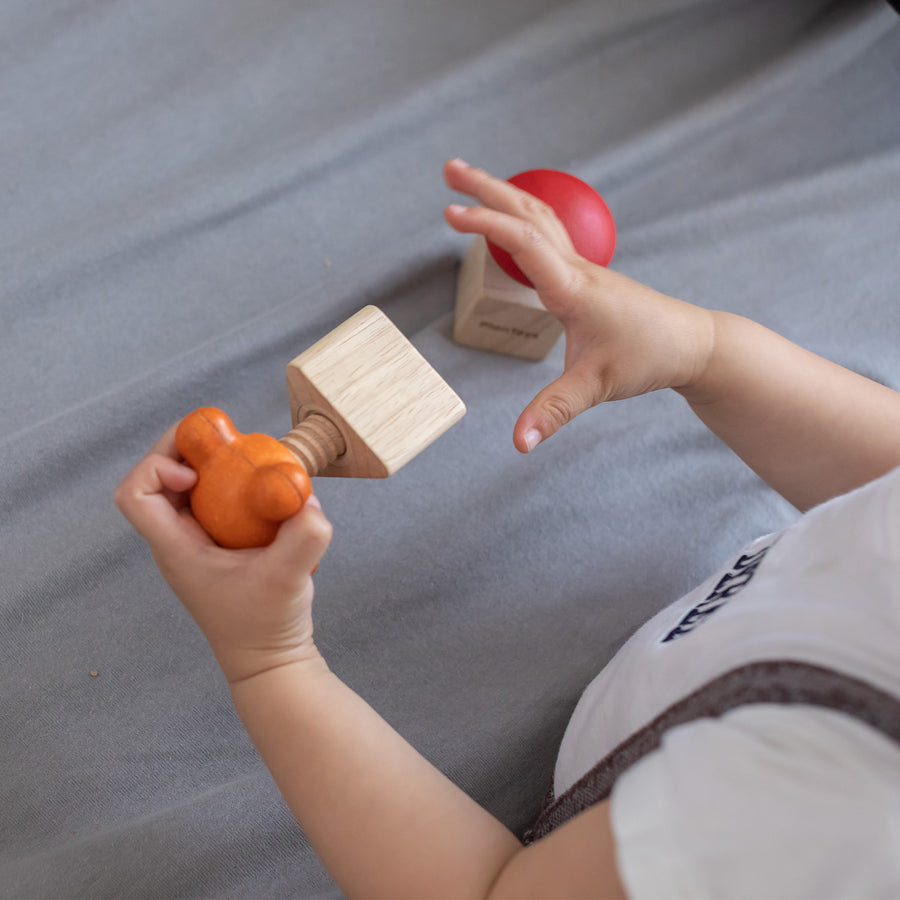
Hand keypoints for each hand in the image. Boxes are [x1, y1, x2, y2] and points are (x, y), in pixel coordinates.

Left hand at [114, 424, 332, 683]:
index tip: (199, 470)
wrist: (271, 660)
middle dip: (190, 451)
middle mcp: (180, 542)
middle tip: (226, 440)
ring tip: (250, 459)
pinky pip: (217, 503)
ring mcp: (199, 544)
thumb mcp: (289, 578)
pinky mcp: (221, 546)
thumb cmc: (266, 626)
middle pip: (159, 480)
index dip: (156, 467)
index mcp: (177, 548)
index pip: (135, 495)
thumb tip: (308, 499)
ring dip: (216, 467)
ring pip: (190, 489)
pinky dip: (237, 487)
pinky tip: (269, 492)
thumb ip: (305, 536)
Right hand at [443, 159, 713, 451]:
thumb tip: (518, 444)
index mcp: (573, 288)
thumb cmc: (649, 358)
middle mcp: (576, 268)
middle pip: (528, 212)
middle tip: (449, 168)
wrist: (694, 343)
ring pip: (539, 217)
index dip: (486, 226)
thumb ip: (552, 412)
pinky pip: (547, 234)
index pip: (524, 242)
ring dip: (504, 196)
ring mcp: (582, 268)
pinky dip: (521, 217)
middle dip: (486, 189)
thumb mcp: (596, 388)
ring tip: (470, 182)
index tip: (449, 215)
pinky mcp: (585, 276)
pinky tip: (510, 224)